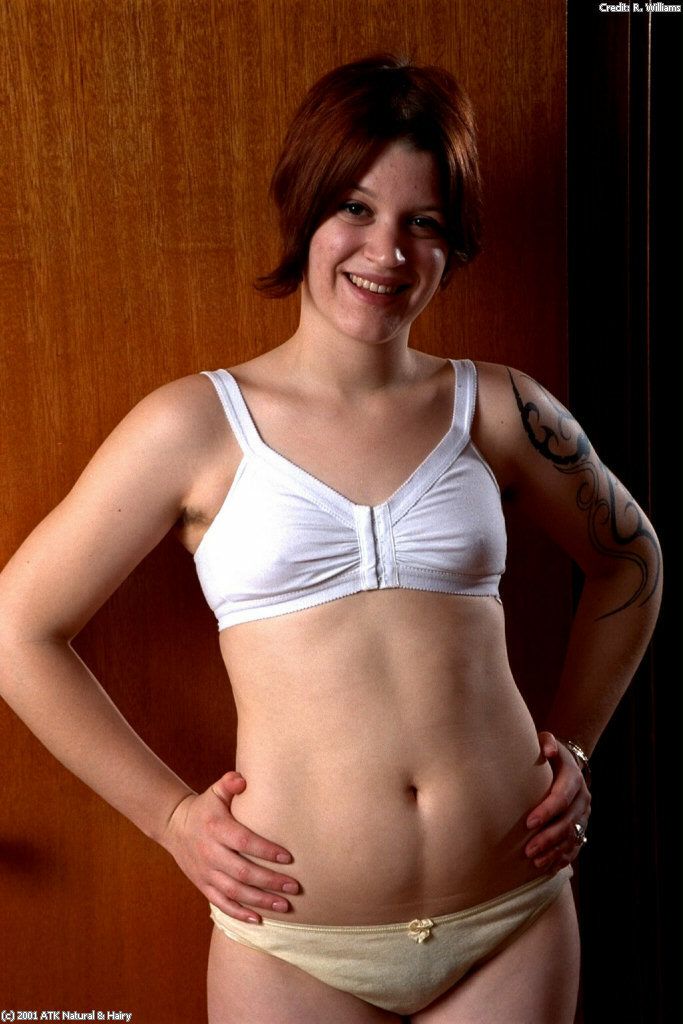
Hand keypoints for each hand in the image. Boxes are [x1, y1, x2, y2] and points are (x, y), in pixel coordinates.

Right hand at [162, 771, 299, 922]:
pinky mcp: (203, 885)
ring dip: (260, 901)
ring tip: (284, 906)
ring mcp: (206, 873)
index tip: (288, 858)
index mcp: (216, 829)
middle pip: (243, 872)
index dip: (266, 850)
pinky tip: (259, 920)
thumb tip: (242, 780)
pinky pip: (221, 903)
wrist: (175, 826)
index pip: (244, 842)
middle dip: (270, 881)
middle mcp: (210, 853)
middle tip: (294, 887)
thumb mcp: (215, 792)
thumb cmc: (205, 808)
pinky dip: (239, 914)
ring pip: (234, 892)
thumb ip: (229, 783)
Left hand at [524, 731, 590, 872]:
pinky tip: (547, 867)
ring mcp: (584, 816)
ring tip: (535, 861)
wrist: (568, 765)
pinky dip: (562, 858)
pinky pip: (575, 847)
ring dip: (554, 851)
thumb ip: (546, 743)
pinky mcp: (583, 828)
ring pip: (572, 838)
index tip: (529, 822)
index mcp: (574, 779)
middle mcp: (583, 799)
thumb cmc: (549, 755)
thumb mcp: (548, 742)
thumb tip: (547, 750)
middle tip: (528, 850)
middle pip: (567, 823)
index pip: (562, 798)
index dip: (547, 811)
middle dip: (548, 838)